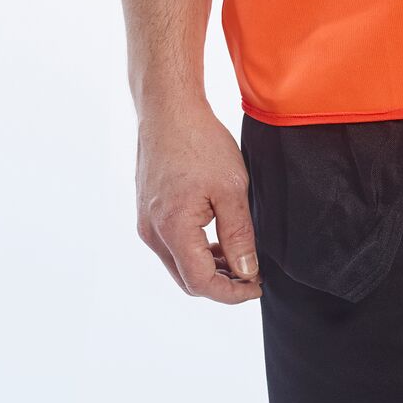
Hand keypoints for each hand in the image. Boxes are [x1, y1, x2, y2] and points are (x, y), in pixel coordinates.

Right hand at [135, 101, 262, 303]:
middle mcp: (152, 231)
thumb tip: (247, 272)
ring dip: (207, 267)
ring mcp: (145, 221)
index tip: (257, 285)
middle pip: (186, 279)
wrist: (169, 109)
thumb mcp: (231, 189)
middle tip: (252, 274)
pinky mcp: (147, 209)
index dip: (232, 293)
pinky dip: (194, 249)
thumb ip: (239, 235)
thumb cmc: (200, 142)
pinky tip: (216, 237)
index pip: (201, 282)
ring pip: (178, 263)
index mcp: (172, 229)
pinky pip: (170, 244)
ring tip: (238, 255)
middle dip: (221, 283)